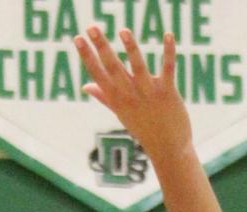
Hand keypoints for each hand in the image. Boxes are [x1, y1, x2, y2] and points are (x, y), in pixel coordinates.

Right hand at [76, 25, 191, 162]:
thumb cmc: (144, 129)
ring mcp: (149, 94)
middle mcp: (131, 96)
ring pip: (139, 68)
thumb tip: (86, 86)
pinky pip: (168, 69)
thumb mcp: (122, 113)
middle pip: (114, 68)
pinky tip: (168, 35)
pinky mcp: (168, 92)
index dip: (87, 57)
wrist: (169, 150)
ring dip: (131, 49)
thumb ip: (105, 97)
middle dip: (102, 47)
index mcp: (118, 99)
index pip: (98, 75)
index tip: (77, 39)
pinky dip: (169, 52)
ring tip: (124, 31)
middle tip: (91, 27)